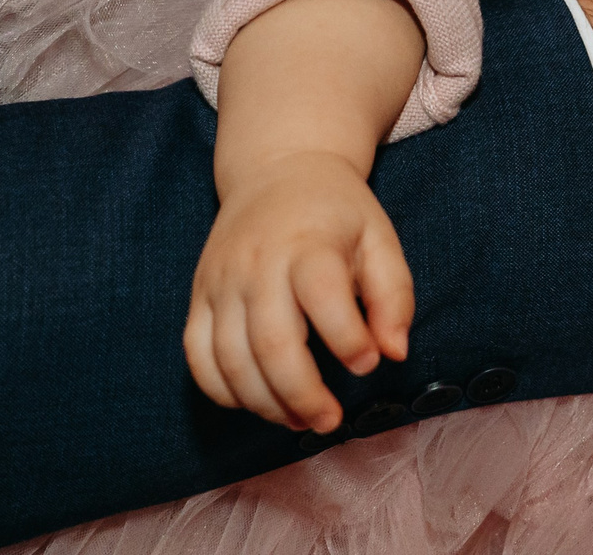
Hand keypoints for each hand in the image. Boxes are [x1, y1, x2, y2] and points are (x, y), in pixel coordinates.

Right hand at [184, 150, 414, 433]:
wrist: (277, 169)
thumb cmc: (337, 213)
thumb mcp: (379, 238)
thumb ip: (394, 295)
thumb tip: (394, 354)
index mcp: (308, 244)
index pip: (323, 298)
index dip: (348, 340)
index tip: (369, 365)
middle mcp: (257, 265)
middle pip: (270, 343)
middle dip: (302, 394)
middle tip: (330, 422)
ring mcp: (220, 282)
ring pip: (229, 360)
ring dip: (264, 403)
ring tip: (300, 422)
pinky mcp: (199, 296)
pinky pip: (198, 357)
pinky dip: (224, 391)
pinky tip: (258, 402)